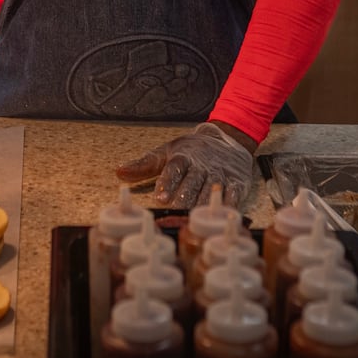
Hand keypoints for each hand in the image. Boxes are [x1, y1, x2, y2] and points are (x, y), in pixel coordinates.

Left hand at [115, 122, 256, 207]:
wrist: (228, 139)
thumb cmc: (192, 150)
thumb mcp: (167, 152)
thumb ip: (144, 165)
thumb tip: (119, 172)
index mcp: (184, 156)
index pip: (174, 168)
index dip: (167, 182)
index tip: (160, 197)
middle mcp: (203, 165)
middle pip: (193, 182)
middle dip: (184, 197)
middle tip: (175, 210)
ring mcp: (221, 174)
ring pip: (211, 191)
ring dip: (203, 205)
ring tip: (193, 218)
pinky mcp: (238, 183)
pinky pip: (234, 196)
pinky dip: (228, 206)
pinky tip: (220, 217)